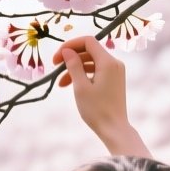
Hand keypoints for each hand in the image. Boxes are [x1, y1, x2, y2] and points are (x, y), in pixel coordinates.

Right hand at [55, 36, 148, 157]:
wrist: (113, 128)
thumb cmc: (97, 110)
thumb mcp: (80, 86)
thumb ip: (73, 65)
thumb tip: (66, 50)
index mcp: (108, 62)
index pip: (88, 41)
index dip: (70, 45)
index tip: (57, 56)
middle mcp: (114, 63)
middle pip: (89, 51)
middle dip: (71, 57)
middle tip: (54, 66)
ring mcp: (115, 71)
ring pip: (91, 62)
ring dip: (74, 68)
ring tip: (60, 83)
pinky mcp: (113, 80)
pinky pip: (96, 71)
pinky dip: (83, 75)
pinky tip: (70, 85)